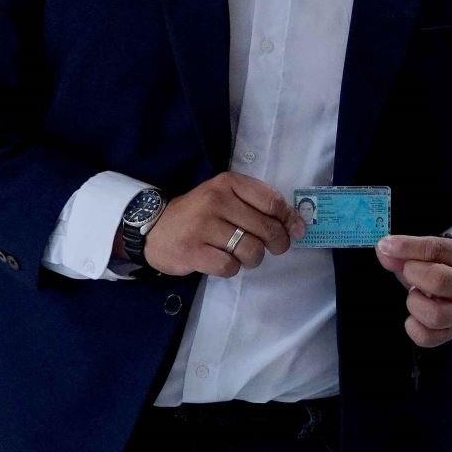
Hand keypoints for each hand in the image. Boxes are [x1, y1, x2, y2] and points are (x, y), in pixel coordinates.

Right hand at [138, 173, 302, 277]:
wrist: (154, 228)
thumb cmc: (199, 214)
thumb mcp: (226, 197)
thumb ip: (260, 206)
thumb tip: (297, 227)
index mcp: (228, 183)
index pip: (273, 202)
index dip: (289, 221)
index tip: (294, 231)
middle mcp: (216, 200)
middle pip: (267, 229)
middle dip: (276, 245)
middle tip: (269, 249)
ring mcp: (203, 226)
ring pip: (251, 251)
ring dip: (252, 259)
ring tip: (240, 255)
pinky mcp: (193, 251)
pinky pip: (230, 266)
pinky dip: (231, 268)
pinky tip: (221, 260)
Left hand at [375, 234, 451, 346]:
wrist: (451, 290)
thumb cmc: (433, 267)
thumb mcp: (421, 253)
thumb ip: (402, 250)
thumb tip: (384, 249)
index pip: (437, 249)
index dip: (408, 247)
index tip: (386, 246)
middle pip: (440, 281)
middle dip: (414, 275)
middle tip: (408, 273)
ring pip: (436, 315)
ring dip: (414, 303)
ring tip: (414, 295)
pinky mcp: (448, 332)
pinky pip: (427, 337)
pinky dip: (413, 327)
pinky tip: (412, 315)